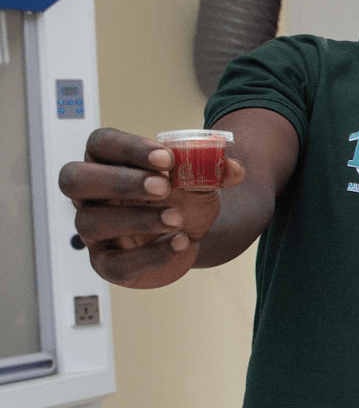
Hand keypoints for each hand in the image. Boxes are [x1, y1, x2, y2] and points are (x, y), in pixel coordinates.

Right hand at [59, 127, 242, 287]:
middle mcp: (91, 194)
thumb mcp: (201, 179)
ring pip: (91, 221)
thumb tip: (233, 169)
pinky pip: (115, 264)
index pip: (100, 144)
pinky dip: (151, 255)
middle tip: (163, 187)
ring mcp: (94, 230)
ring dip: (137, 219)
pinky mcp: (106, 262)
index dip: (128, 148)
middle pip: (75, 179)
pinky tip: (183, 244)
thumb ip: (216, 170)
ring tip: (178, 219)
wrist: (191, 233)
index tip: (167, 158)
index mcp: (108, 162)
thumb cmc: (183, 197)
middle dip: (119, 181)